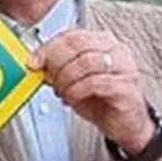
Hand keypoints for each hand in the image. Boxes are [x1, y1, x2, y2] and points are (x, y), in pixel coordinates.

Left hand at [28, 30, 153, 153]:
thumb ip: (59, 68)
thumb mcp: (74, 80)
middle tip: (50, 79)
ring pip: (87, 62)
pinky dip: (78, 90)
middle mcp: (116, 50)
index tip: (35, 62)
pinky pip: (96, 82)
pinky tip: (73, 98)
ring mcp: (124, 67)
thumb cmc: (102, 100)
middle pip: (78, 45)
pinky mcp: (126, 87)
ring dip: (67, 79)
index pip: (72, 35)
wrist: (125, 125)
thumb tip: (38, 63)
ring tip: (63, 91)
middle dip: (57, 63)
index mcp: (102, 42)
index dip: (49, 48)